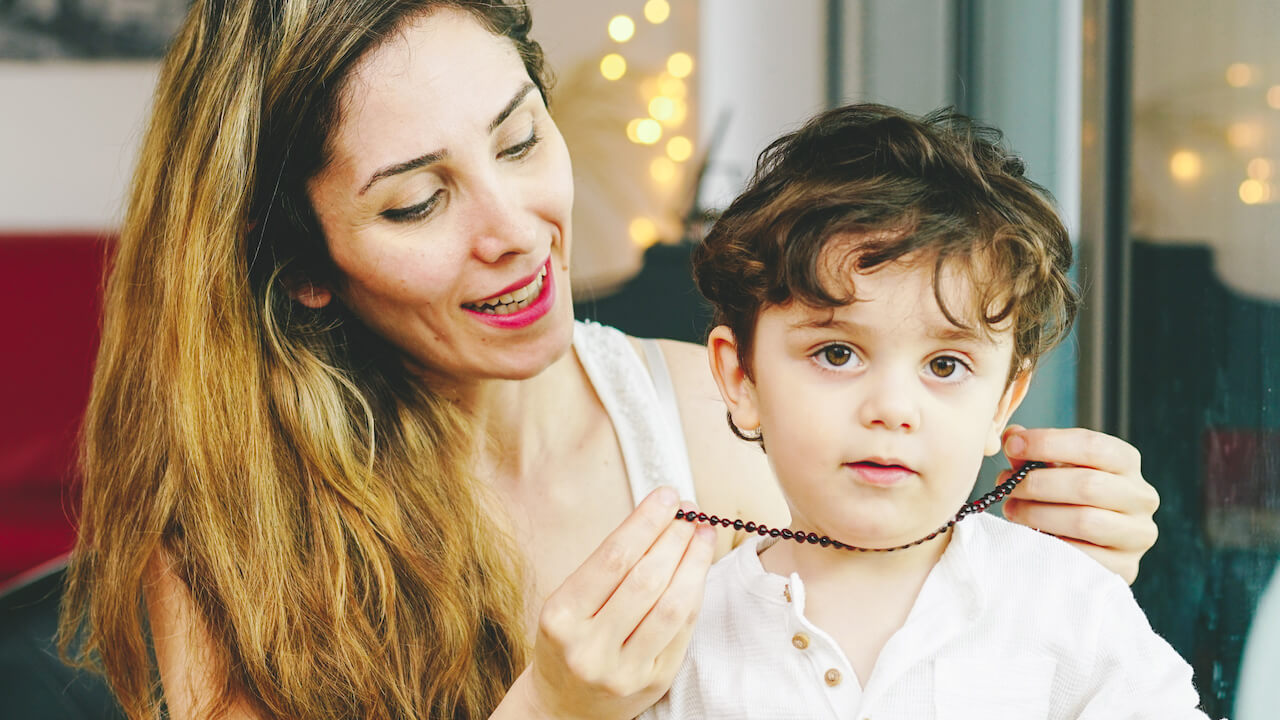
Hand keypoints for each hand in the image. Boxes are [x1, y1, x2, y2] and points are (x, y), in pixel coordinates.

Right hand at [507, 487, 715, 719]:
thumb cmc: (567, 643)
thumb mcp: (568, 602)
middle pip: (646, 579)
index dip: (645, 522)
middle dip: (673, 537)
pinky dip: (695, 594)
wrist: (562, 707)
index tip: (666, 497)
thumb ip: (608, 566)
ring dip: (694, 562)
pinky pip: (683, 630)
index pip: (612, 558)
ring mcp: (623, 670)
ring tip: (702, 534)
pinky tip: (699, 570)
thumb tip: (656, 518)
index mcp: (561, 618)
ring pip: (671, 606)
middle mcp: (590, 647)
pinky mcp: (652, 683)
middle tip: (689, 512)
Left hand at [998, 425, 1159, 583]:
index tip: (1012, 446)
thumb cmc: (1067, 497)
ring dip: (1038, 515)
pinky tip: (1032, 537)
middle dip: (1037, 484)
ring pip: (1086, 521)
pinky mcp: (1126, 567)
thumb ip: (1034, 452)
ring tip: (1012, 510)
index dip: (1048, 443)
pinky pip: (1084, 556)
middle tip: (1006, 485)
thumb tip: (1012, 436)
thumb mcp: (1053, 468)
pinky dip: (1052, 544)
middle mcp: (1141, 496)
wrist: (1091, 546)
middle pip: (1088, 485)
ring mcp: (1137, 534)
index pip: (1092, 445)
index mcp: (1126, 462)